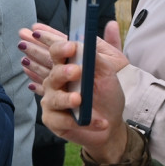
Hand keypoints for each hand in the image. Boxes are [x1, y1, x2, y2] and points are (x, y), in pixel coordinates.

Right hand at [39, 22, 129, 163]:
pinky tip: (98, 122)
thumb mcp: (107, 73)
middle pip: (53, 74)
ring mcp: (52, 101)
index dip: (61, 48)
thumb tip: (85, 43)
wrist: (112, 122)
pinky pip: (61, 120)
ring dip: (67, 98)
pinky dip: (79, 122)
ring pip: (54, 98)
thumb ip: (96, 58)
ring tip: (80, 99)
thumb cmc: (106, 95)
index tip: (72, 47)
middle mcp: (55, 82)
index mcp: (66, 66)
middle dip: (63, 72)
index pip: (57, 53)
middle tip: (76, 71)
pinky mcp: (53, 120)